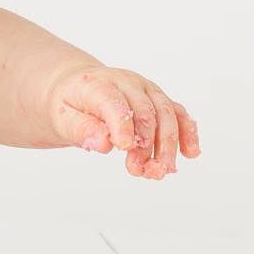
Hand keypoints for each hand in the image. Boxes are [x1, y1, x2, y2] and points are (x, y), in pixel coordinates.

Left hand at [45, 64, 199, 178]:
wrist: (76, 90)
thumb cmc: (70, 106)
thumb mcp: (63, 119)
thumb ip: (81, 130)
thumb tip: (104, 144)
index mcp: (98, 84)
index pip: (114, 102)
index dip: (122, 125)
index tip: (124, 149)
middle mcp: (127, 82)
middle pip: (146, 111)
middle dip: (146, 144)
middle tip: (139, 170)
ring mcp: (146, 90)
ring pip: (167, 114)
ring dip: (167, 145)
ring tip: (160, 171)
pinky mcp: (159, 100)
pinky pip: (179, 114)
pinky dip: (187, 133)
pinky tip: (191, 154)